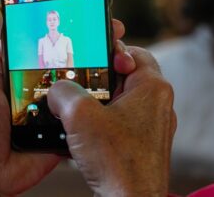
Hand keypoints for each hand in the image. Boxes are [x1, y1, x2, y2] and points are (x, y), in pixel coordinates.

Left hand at [0, 6, 130, 195]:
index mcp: (10, 68)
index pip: (39, 40)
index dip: (59, 26)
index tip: (81, 10)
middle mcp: (31, 84)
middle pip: (65, 59)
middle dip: (88, 45)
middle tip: (109, 33)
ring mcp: (47, 107)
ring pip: (77, 85)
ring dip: (98, 73)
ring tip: (119, 58)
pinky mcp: (58, 129)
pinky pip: (81, 114)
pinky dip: (96, 105)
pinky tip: (115, 91)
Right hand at [47, 47, 175, 195]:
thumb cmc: (117, 162)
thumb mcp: (79, 116)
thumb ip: (63, 92)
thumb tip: (56, 89)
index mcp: (152, 88)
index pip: (134, 53)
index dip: (109, 50)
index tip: (90, 57)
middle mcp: (157, 105)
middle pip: (124, 76)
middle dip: (97, 78)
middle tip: (77, 82)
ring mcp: (151, 126)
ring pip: (120, 100)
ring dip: (97, 101)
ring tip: (76, 107)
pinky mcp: (142, 144)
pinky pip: (119, 121)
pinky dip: (101, 120)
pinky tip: (82, 130)